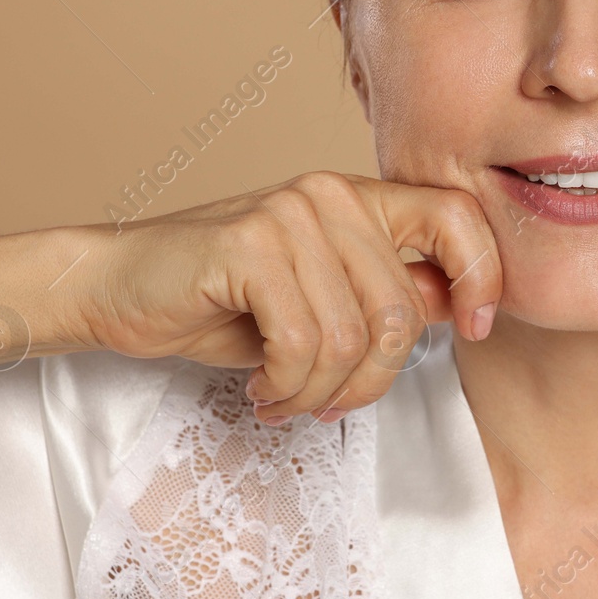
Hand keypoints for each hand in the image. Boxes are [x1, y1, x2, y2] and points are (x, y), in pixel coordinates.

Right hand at [73, 171, 501, 422]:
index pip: (457, 215)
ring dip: (320, 393)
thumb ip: (386, 294)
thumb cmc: (221, 301)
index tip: (472, 329)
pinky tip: (262, 388)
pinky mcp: (248, 246)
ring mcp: (289, 214)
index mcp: (358, 199)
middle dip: (370, 381)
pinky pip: (303, 345)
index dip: (482, 276)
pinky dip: (287, 387)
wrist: (115, 287)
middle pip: (401, 309)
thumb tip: (454, 307)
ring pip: (352, 338)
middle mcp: (329, 194)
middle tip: (327, 404)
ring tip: (286, 398)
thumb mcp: (321, 299)